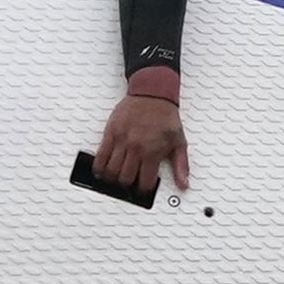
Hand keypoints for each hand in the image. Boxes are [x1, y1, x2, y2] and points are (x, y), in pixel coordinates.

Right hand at [92, 73, 190, 196]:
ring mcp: (121, 141)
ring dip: (113, 178)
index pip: (144, 182)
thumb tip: (183, 183)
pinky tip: (102, 170)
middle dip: (127, 184)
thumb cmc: (165, 116)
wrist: (152, 93)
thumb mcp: (179, 141)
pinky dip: (99, 167)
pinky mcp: (110, 133)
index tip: (143, 189)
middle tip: (129, 183)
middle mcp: (136, 148)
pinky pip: (100, 156)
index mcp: (153, 152)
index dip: (144, 189)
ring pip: (111, 171)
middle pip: (125, 178)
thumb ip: (181, 165)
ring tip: (116, 178)